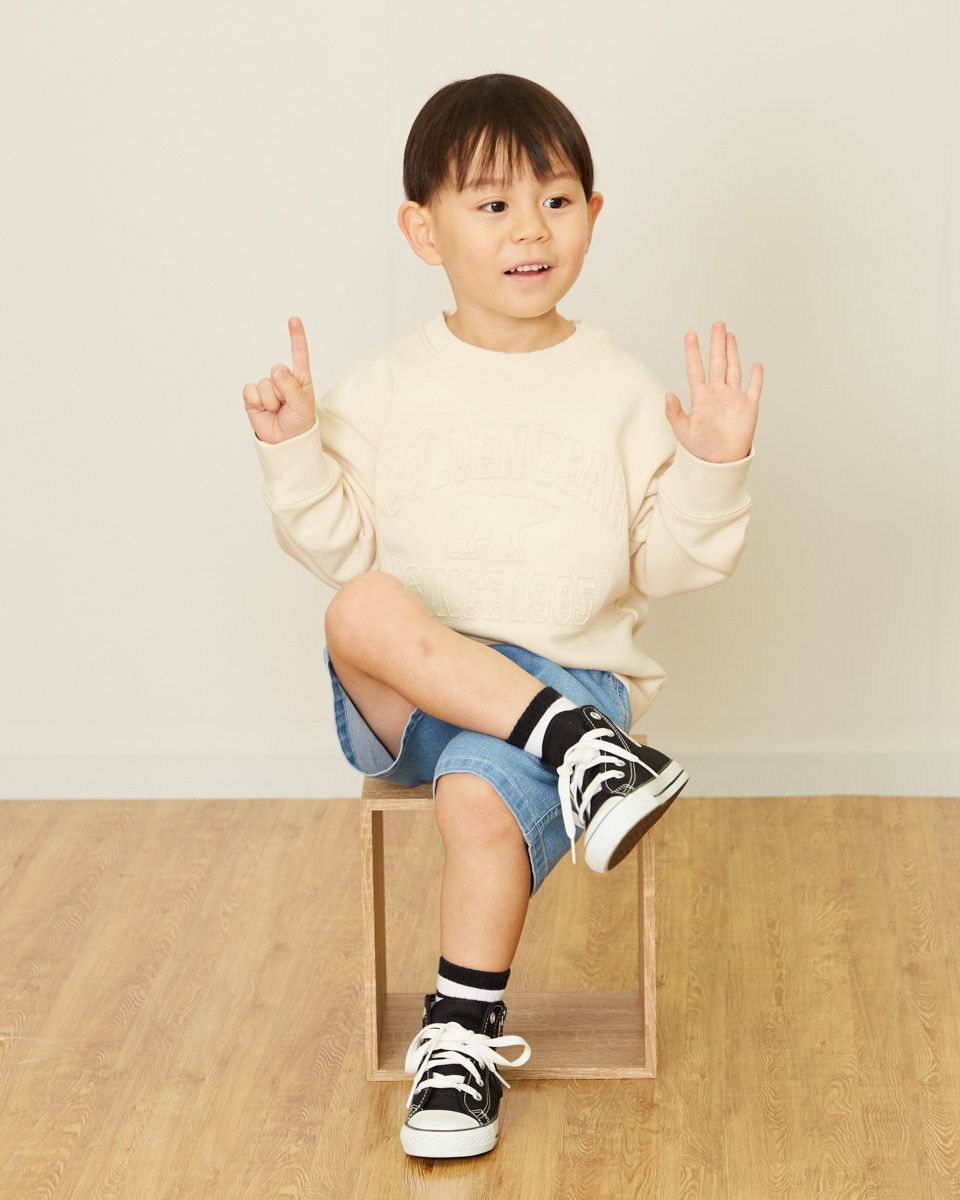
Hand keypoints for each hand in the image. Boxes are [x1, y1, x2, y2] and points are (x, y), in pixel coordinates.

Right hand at [243, 316, 317, 443]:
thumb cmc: (299, 424)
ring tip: (277, 412)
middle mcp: (282, 380)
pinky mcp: (253, 397)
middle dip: (282, 391)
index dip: (296, 337)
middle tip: (287, 407)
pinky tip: (263, 411)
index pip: (299, 355)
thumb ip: (291, 387)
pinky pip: (250, 391)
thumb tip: (276, 371)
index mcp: (300, 379)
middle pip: (277, 370)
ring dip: (271, 401)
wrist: (284, 443)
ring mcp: (267, 388)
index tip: (294, 320)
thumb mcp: (303, 405)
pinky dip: (257, 402)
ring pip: (264, 384)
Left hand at [664, 321, 762, 462]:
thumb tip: (667, 395)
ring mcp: (733, 399)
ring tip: (729, 335)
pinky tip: (756, 364)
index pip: (696, 368)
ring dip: (732, 352)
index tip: (690, 334)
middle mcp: (717, 394)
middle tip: (717, 324)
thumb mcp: (683, 431)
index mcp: (701, 397)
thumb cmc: (699, 450)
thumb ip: (675, 413)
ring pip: (734, 369)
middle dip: (717, 343)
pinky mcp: (749, 408)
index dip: (693, 351)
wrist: (719, 464)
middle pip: (718, 362)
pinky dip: (756, 377)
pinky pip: (754, 388)